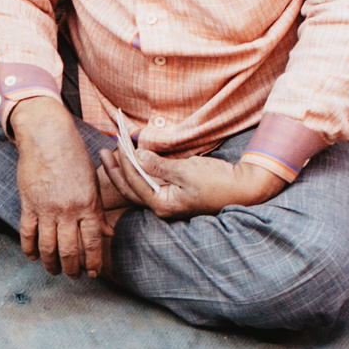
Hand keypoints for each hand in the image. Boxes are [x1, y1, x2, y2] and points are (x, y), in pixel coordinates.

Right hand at [11, 99, 110, 277]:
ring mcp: (46, 209)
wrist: (47, 136)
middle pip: (69, 251)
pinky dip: (29, 249)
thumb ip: (99, 211)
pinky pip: (27, 234)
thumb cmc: (74, 157)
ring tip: (54, 270)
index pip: (92, 242)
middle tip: (73, 276)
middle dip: (72, 269)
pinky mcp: (28, 205)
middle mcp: (68, 210)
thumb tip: (108, 234)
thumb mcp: (93, 182)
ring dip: (51, 264)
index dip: (93, 262)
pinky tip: (33, 256)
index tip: (92, 273)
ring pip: (47, 248)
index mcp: (88, 204)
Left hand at [98, 151, 284, 222]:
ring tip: (114, 154)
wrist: (244, 188)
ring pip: (138, 187)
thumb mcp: (188, 171)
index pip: (134, 182)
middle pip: (130, 188)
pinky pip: (150, 183)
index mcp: (163, 204)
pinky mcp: (174, 195)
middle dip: (115, 169)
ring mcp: (167, 202)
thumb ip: (160, 165)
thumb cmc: (219, 182)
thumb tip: (137, 155)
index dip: (124, 161)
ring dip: (125, 170)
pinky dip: (140, 171)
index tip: (118, 142)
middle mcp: (162, 206)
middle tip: (104, 151)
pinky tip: (135, 161)